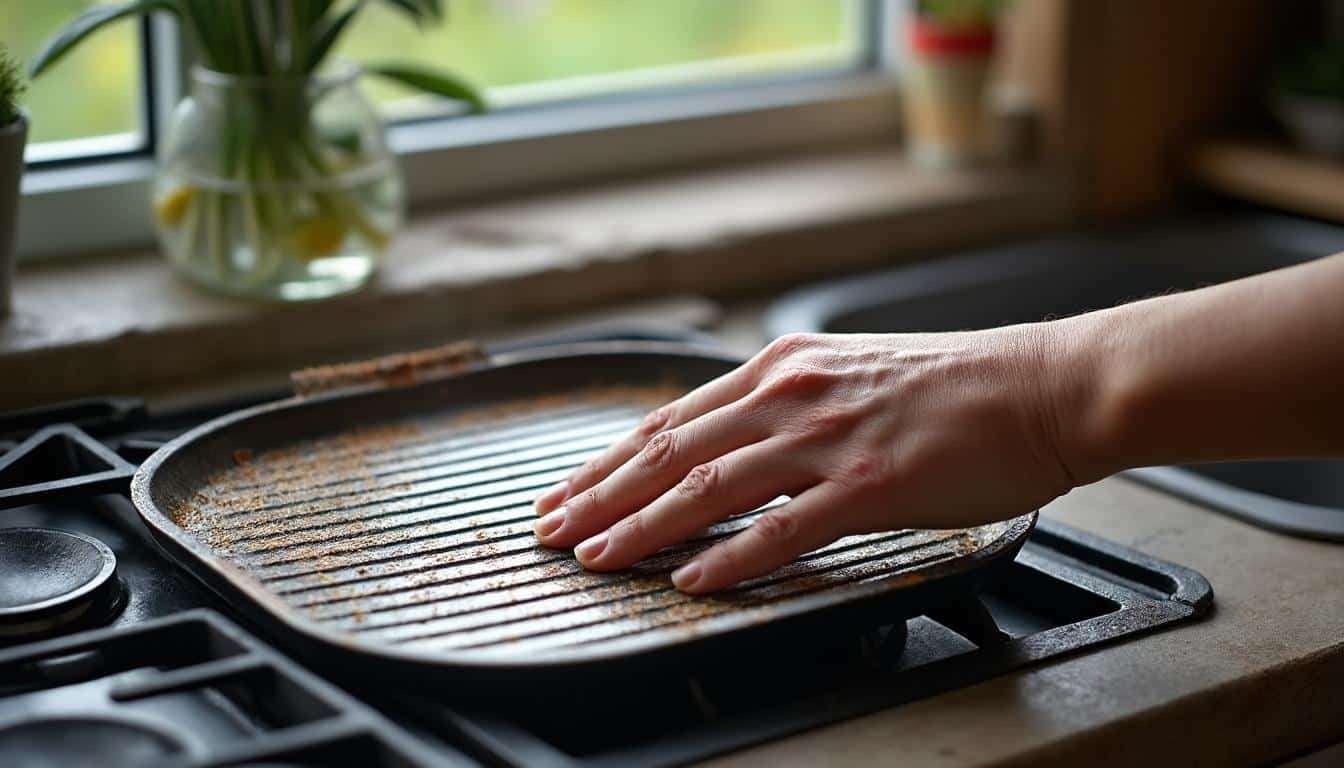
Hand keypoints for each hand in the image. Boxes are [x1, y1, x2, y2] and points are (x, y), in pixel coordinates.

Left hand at [532, 330, 1079, 593]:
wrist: (1043, 386)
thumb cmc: (954, 386)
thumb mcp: (850, 372)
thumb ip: (787, 400)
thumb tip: (733, 434)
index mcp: (782, 367)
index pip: (674, 419)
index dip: (611, 460)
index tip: (567, 491)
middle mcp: (792, 394)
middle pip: (672, 450)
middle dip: (601, 494)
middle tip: (551, 530)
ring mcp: (829, 438)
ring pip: (712, 485)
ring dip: (644, 525)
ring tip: (597, 557)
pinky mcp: (872, 482)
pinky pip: (786, 527)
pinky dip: (733, 557)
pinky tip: (694, 581)